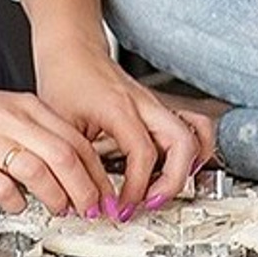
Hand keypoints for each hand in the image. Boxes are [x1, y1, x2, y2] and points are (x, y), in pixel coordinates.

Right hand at [0, 78, 123, 218]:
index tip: (104, 191)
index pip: (76, 140)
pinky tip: (18, 206)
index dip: (96, 171)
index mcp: (29, 108)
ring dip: (57, 196)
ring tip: (62, 211)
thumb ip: (38, 134)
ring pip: (39, 170)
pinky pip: (1, 186)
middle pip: (65, 156)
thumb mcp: (9, 112)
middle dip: (85, 188)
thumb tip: (70, 166)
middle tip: (92, 209)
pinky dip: (16, 200)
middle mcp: (14, 122)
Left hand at [35, 38, 214, 217]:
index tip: (120, 207)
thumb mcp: (61, 125)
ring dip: (188, 165)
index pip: (143, 154)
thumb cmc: (66, 79)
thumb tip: (84, 199)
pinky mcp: (157, 109)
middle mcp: (145, 104)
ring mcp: (155, 105)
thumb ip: (75, 162)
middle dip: (172, 181)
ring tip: (166, 189)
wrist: (72, 49)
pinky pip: (191, 127)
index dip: (135, 188)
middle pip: (183, 142)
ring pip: (196, 132)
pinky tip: (174, 169)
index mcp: (121, 108)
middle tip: (150, 203)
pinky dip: (191, 151)